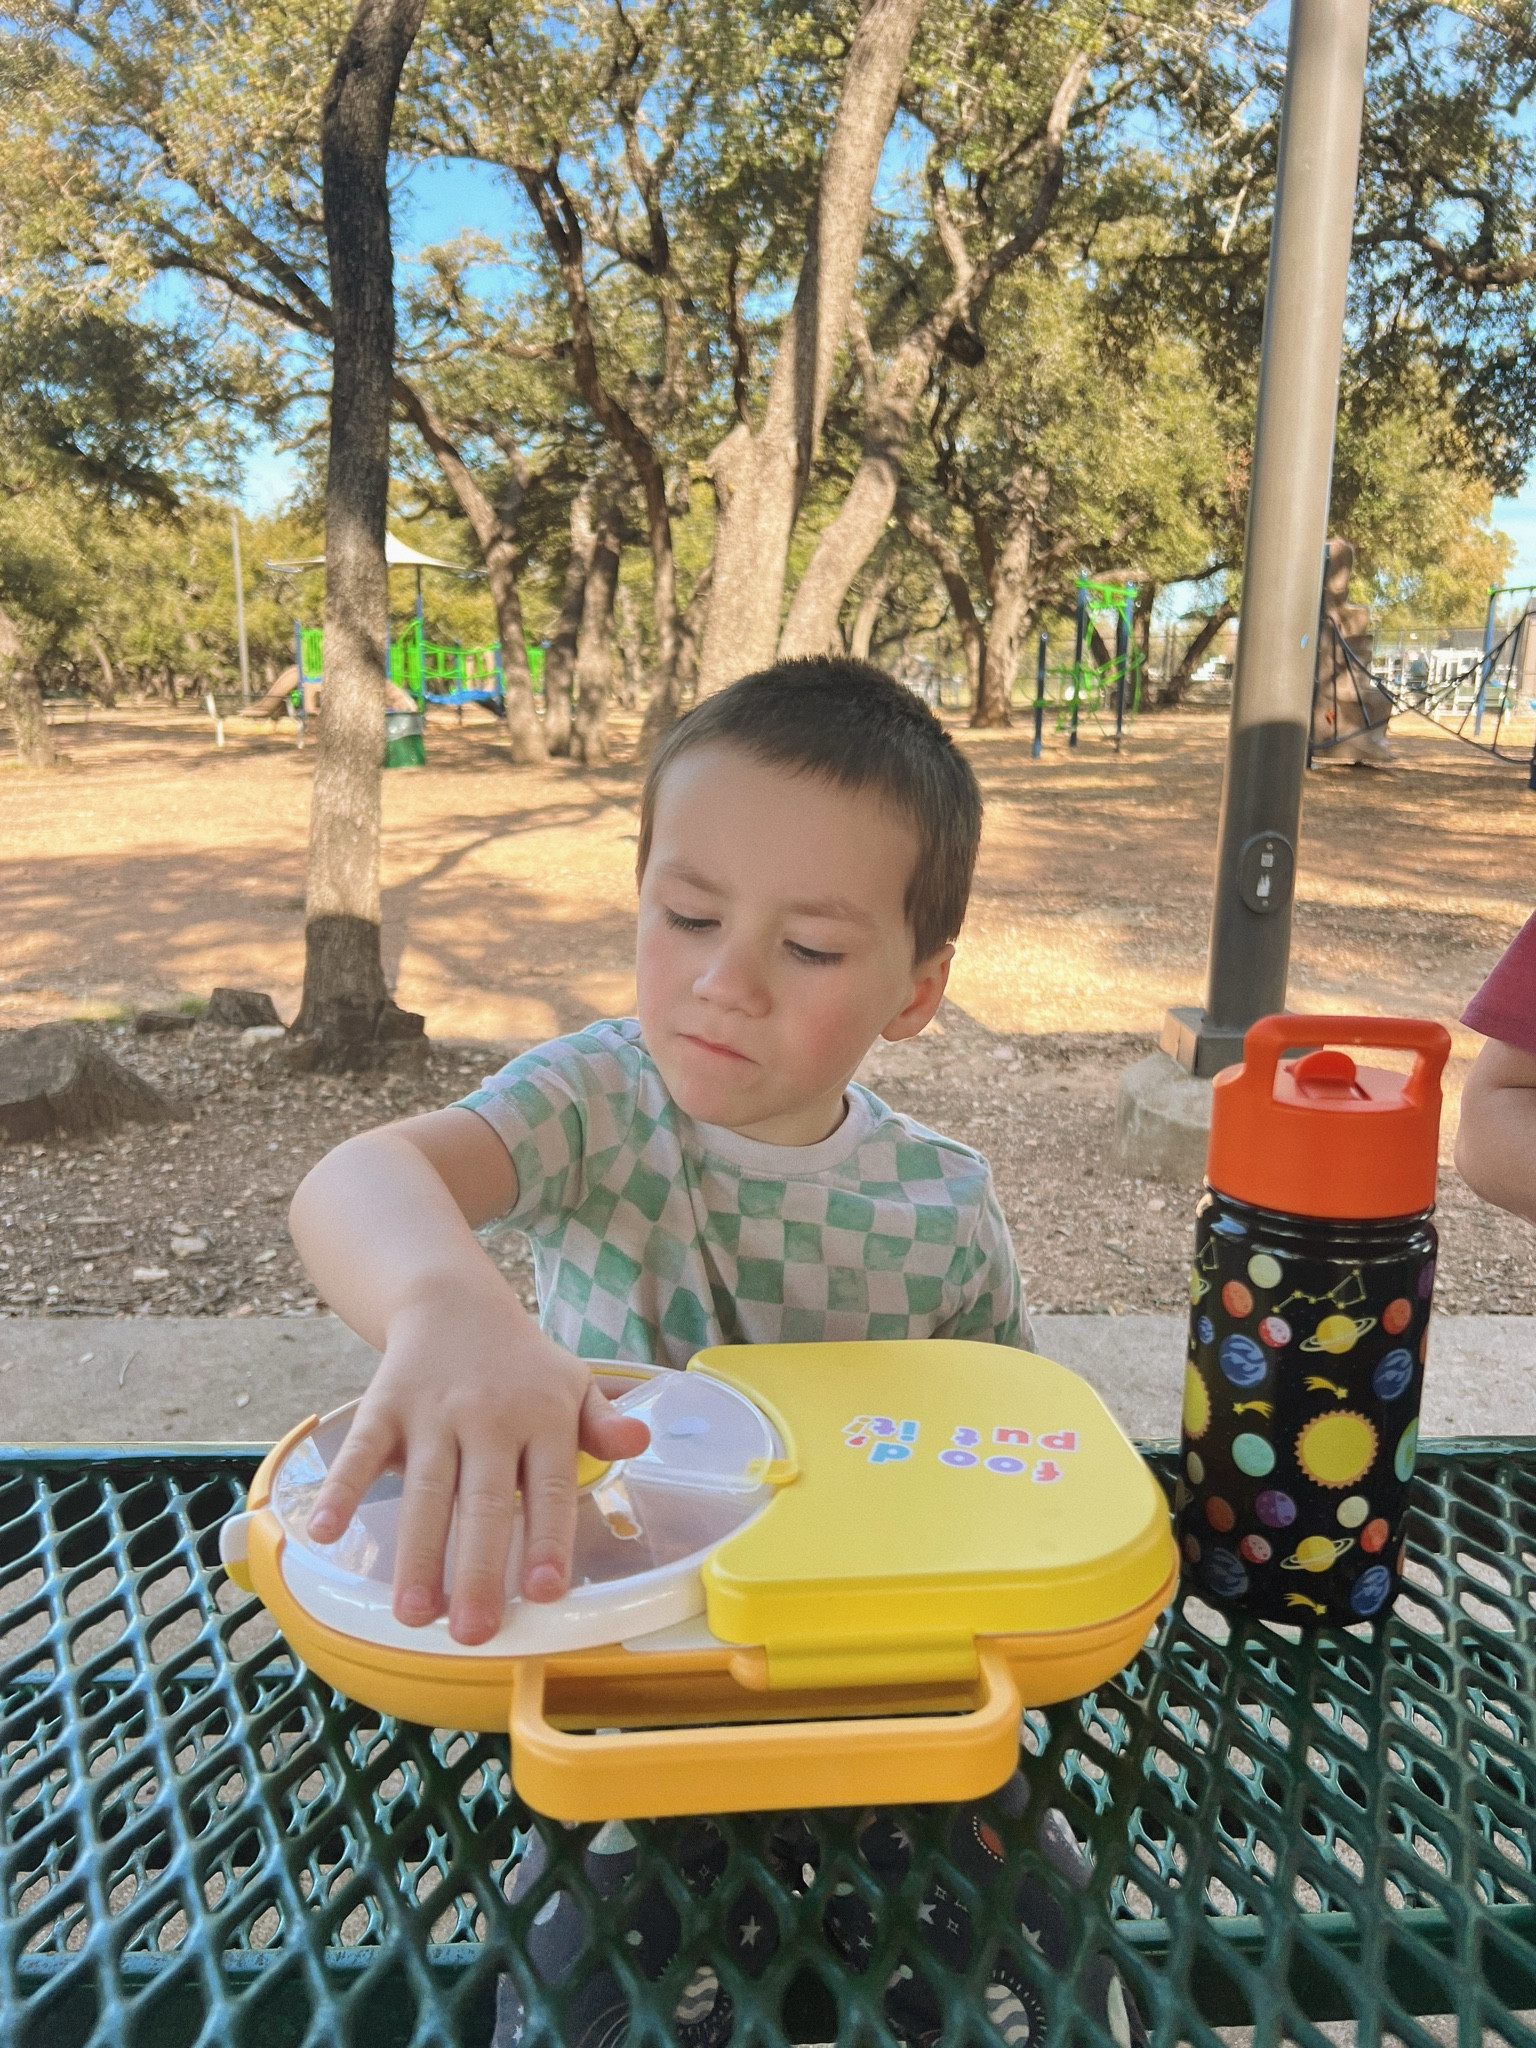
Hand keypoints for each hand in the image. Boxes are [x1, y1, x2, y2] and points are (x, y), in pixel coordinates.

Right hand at [304, 1274, 650, 1643]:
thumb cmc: (521, 1364)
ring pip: (426, 1490)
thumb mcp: (573, 1384)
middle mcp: (491, 1416)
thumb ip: (602, 1424)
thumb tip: (641, 1441)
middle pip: (484, 1501)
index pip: (550, 1486)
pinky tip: (326, 1531)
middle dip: (477, 1570)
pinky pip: (362, 1452)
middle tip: (471, 1632)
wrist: (453, 1302)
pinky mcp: (384, 1406)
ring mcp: (434, 1412)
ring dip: (417, 1554)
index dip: (547, 1539)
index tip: (544, 1592)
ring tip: (413, 1615)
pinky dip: (342, 1489)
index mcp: (544, 1416)